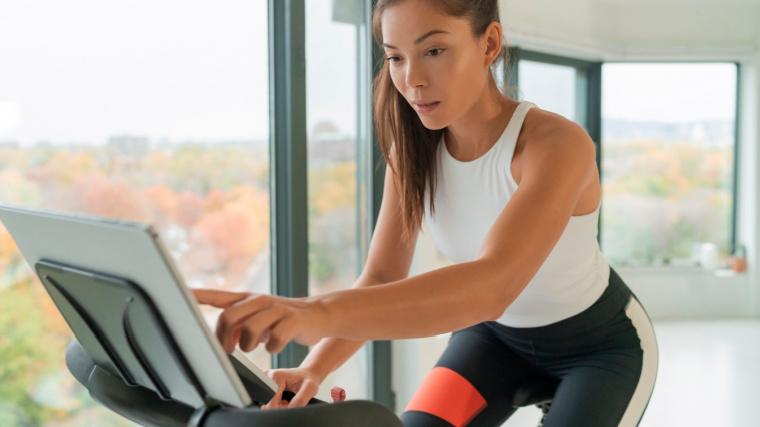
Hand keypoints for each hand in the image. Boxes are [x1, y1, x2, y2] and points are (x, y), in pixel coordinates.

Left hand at [191, 289, 329, 353]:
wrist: (320, 314)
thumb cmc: (283, 319)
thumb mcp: (258, 319)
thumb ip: (238, 325)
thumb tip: (220, 339)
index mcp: (248, 299)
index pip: (217, 296)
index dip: (198, 296)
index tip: (179, 294)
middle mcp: (260, 300)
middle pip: (229, 317)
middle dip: (224, 338)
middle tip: (228, 350)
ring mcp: (277, 309)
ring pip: (249, 329)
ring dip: (247, 345)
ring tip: (253, 347)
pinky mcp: (293, 321)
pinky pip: (274, 339)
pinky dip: (272, 348)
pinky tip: (276, 346)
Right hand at [260, 367, 321, 408]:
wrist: (308, 375)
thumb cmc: (309, 380)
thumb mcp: (310, 388)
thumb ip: (300, 400)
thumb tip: (290, 410)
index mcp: (276, 376)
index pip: (271, 403)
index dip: (282, 408)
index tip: (291, 403)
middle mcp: (268, 376)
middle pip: (268, 404)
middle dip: (280, 406)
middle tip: (291, 400)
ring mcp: (265, 380)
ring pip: (268, 403)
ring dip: (279, 405)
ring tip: (288, 399)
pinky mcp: (266, 385)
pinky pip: (269, 400)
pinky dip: (278, 403)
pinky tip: (284, 398)